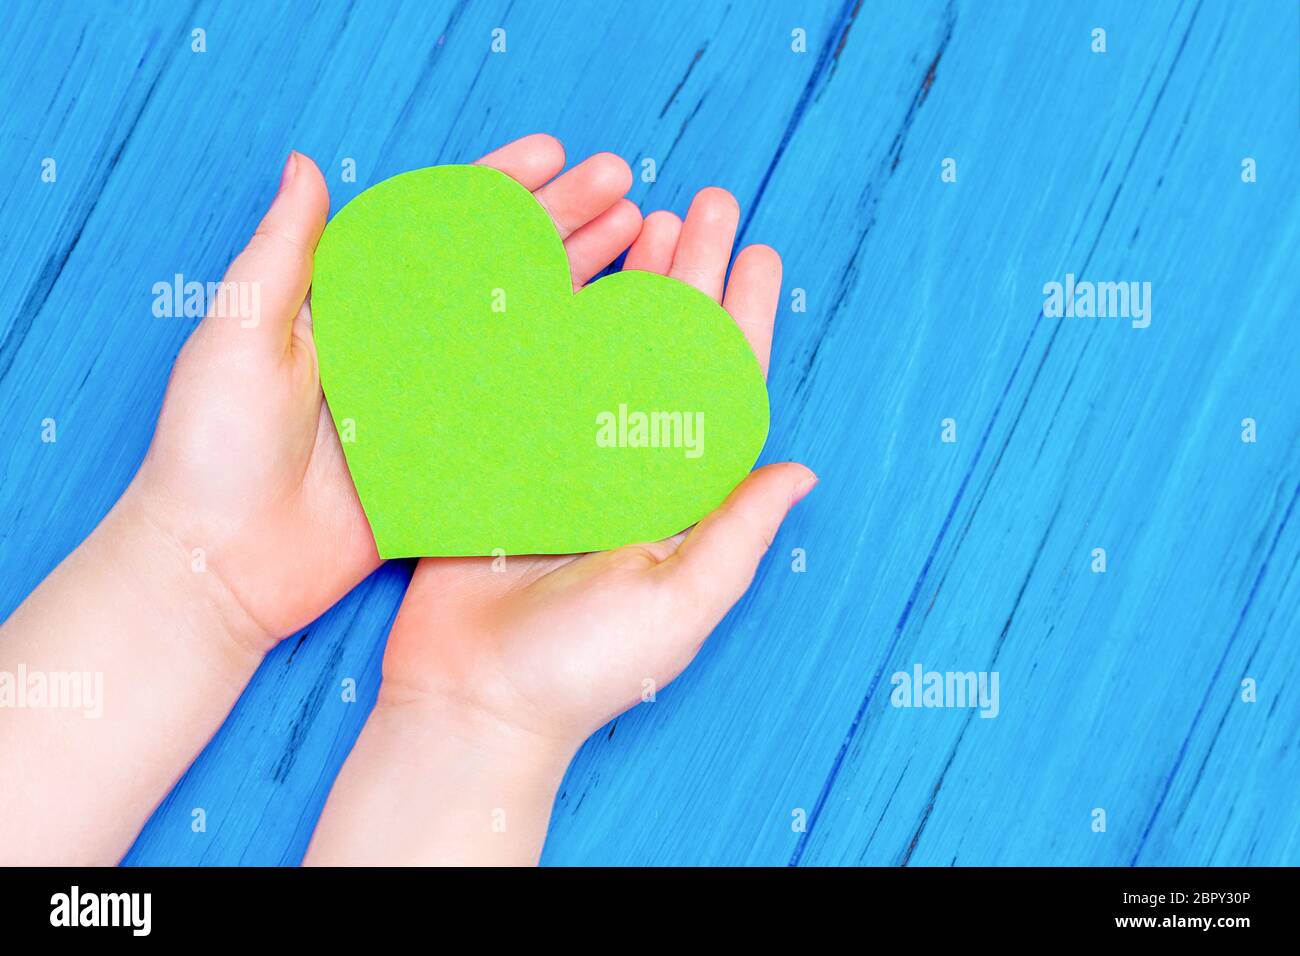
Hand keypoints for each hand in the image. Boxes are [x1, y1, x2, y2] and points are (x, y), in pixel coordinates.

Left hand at [123, 135, 640, 653]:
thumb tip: (304, 165)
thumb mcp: (237, 335)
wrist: (222, 563)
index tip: (553, 155)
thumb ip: (280, 254)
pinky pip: (519, 405)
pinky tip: (613, 341)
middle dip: (561, 223)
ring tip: (637, 239)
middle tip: (622, 187)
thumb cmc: (212, 446)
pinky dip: (566, 373)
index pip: (437, 227)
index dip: (497, 187)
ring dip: (579, 282)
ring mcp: (436, 401)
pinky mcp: (453, 457)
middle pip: (497, 268)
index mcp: (355, 303)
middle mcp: (404, 345)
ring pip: (522, 328)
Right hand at [305, 149, 812, 865]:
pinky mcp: (503, 461)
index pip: (723, 391)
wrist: (471, 704)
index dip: (742, 320)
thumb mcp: (677, 607)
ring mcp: (564, 460)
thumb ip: (736, 538)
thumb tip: (803, 474)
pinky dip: (546, 324)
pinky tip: (558, 275)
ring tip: (642, 216)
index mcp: (680, 498)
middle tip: (704, 202)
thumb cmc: (582, 670)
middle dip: (690, 277)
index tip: (757, 254)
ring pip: (603, 351)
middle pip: (668, 353)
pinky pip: (530, 378)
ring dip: (626, 285)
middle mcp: (628, 468)